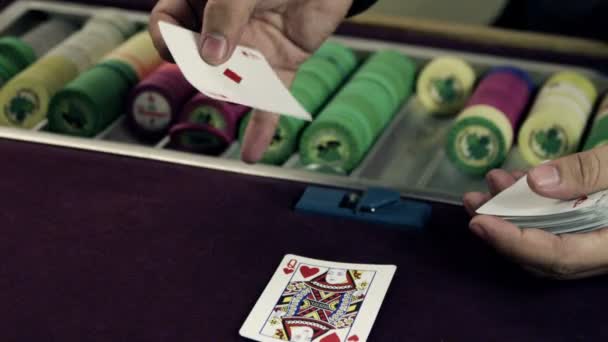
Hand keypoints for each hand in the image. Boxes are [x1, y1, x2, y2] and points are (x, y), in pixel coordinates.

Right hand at [149, 0, 352, 162]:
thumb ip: (224, 14)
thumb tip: (210, 56)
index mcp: (203, 1)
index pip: (168, 22)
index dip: (166, 38)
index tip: (176, 49)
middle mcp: (223, 29)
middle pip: (197, 59)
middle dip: (200, 70)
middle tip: (213, 67)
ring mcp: (251, 50)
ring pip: (230, 83)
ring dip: (228, 98)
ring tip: (234, 93)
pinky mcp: (280, 66)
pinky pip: (268, 99)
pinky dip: (261, 126)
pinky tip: (250, 152)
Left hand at [463, 145, 607, 279]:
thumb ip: (588, 172)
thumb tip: (535, 183)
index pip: (559, 257)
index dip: (514, 242)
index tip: (479, 223)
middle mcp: (604, 251)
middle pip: (545, 254)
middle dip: (502, 227)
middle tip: (474, 200)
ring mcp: (599, 240)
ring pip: (549, 236)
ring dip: (514, 211)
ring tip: (493, 180)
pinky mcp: (595, 224)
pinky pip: (560, 222)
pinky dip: (534, 204)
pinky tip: (516, 181)